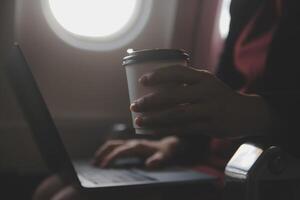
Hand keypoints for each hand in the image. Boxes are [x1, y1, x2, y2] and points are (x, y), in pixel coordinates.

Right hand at [92, 137, 179, 167]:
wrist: (169, 145)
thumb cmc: (165, 153)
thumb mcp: (164, 157)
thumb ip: (158, 160)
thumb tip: (149, 164)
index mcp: (137, 146)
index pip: (120, 151)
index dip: (111, 158)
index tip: (103, 166)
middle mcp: (132, 143)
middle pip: (112, 145)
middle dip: (102, 153)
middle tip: (93, 163)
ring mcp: (130, 143)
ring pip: (112, 144)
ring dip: (102, 151)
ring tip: (95, 161)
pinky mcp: (130, 145)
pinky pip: (116, 146)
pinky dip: (107, 151)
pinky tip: (104, 159)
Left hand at [131, 65, 271, 137]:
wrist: (246, 113)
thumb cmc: (218, 96)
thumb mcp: (207, 83)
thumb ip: (187, 84)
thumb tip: (157, 86)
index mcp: (204, 77)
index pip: (177, 72)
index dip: (157, 75)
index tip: (142, 81)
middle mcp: (207, 91)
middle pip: (173, 95)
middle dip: (150, 101)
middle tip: (134, 105)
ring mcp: (209, 110)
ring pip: (176, 114)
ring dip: (154, 118)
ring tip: (138, 120)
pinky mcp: (210, 126)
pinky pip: (183, 128)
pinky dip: (165, 129)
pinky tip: (152, 130)